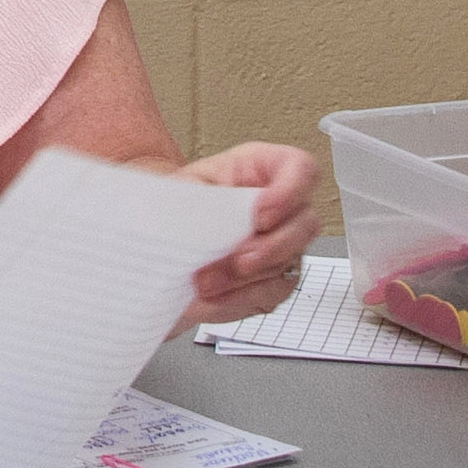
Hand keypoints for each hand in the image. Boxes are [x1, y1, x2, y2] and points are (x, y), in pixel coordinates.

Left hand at [179, 143, 322, 317]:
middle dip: (270, 248)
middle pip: (305, 224)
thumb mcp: (182, 189)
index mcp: (260, 171)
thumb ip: (202, 197)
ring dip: (245, 279)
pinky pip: (272, 293)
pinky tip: (213, 296)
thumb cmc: (175, 205)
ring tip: (205, 282)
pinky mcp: (276, 279)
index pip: (301, 169)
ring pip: (288, 263)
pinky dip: (240, 298)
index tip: (260, 216)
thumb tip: (208, 216)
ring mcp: (284, 244)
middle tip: (238, 261)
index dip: (290, 192)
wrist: (161, 243)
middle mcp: (281, 207)